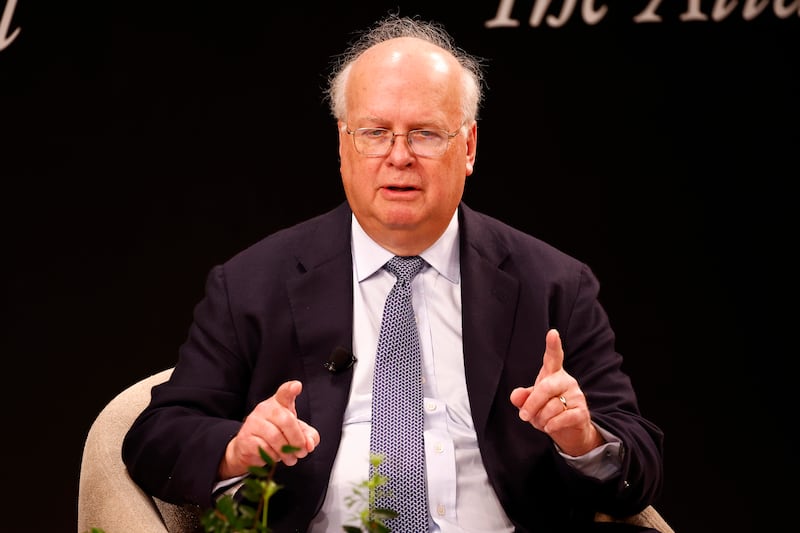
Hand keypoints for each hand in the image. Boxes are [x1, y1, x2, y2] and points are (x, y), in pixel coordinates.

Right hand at [218, 380, 319, 478]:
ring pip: (276, 437)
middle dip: (298, 440)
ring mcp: (254, 422)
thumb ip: (308, 436)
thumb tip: (309, 445)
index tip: (297, 386)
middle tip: (302, 452)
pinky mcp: (245, 437)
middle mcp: (265, 408)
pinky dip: (274, 457)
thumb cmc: (277, 435)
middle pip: (286, 420)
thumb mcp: (296, 433)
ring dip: (287, 452)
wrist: (249, 449)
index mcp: (279, 403)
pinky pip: (265, 449)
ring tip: (291, 459)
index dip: (291, 389)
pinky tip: (275, 457)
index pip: (284, 392)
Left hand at [509, 329, 602, 455]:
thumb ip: (522, 398)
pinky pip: (562, 418)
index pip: (553, 357)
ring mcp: (576, 395)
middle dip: (532, 404)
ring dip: (541, 419)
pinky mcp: (582, 411)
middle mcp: (566, 381)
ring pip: (552, 407)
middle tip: (524, 416)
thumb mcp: (531, 404)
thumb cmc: (547, 412)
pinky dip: (552, 426)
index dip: (553, 345)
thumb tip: (515, 396)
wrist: (568, 432)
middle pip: (545, 387)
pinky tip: (551, 427)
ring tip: (543, 422)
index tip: (552, 333)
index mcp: (553, 374)